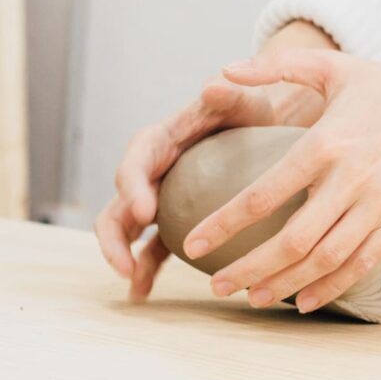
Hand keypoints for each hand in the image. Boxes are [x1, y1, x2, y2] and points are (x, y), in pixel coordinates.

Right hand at [94, 21, 334, 300]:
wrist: (265, 130)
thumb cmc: (255, 112)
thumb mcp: (245, 101)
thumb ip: (230, 96)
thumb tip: (214, 86)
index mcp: (164, 138)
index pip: (138, 160)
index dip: (134, 185)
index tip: (146, 212)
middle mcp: (154, 170)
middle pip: (120, 201)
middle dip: (115, 235)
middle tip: (124, 264)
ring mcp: (162, 198)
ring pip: (129, 230)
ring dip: (125, 257)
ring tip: (133, 284)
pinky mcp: (175, 220)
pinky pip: (153, 247)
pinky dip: (145, 269)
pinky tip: (144, 293)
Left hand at [183, 48, 380, 313]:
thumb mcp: (332, 65)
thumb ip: (275, 67)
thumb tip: (223, 72)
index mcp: (327, 142)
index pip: (264, 193)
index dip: (225, 224)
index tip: (194, 243)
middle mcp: (353, 178)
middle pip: (291, 239)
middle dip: (248, 267)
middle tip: (215, 284)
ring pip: (325, 258)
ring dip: (285, 283)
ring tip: (253, 297)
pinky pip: (363, 263)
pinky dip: (331, 286)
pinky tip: (304, 301)